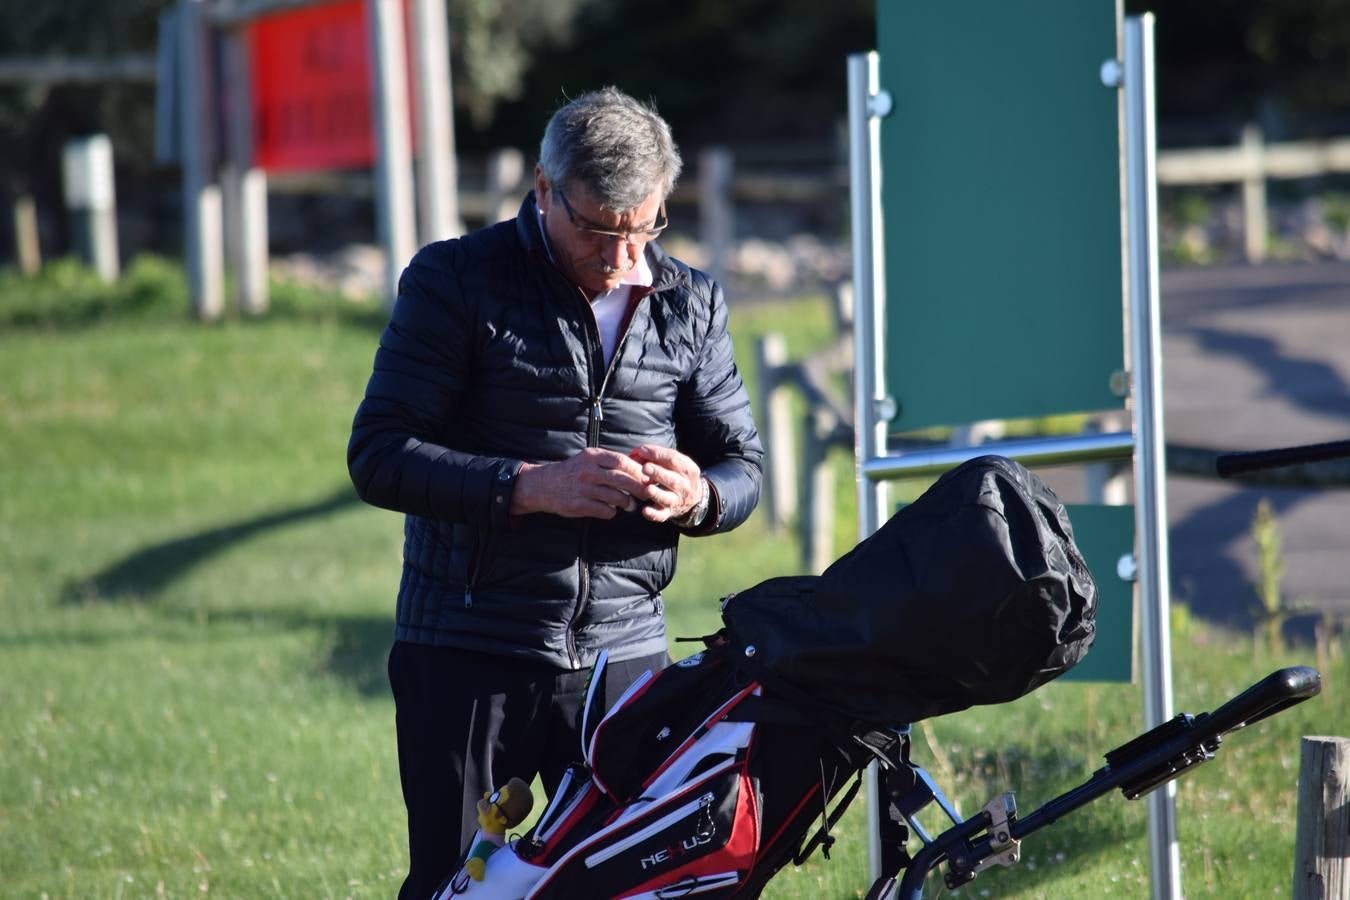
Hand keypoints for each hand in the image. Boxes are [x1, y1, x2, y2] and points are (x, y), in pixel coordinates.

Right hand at [511, 448, 648, 518]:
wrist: (543, 485)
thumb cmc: (573, 471)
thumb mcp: (588, 459)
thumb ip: (609, 461)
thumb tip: (638, 466)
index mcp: (592, 456)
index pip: (621, 461)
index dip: (637, 470)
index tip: (647, 477)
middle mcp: (588, 471)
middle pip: (622, 480)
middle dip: (638, 488)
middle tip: (646, 494)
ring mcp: (583, 489)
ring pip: (616, 497)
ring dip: (627, 503)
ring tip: (630, 505)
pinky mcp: (579, 505)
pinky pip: (604, 511)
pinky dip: (612, 512)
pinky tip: (612, 510)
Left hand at [628, 444, 702, 523]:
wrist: (694, 498)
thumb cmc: (679, 475)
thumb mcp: (678, 464)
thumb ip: (660, 456)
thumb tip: (639, 452)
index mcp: (688, 470)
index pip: (674, 460)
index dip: (658, 454)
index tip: (642, 450)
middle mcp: (685, 486)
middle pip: (672, 480)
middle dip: (658, 474)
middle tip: (645, 468)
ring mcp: (677, 501)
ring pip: (667, 499)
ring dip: (657, 494)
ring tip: (647, 489)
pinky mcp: (669, 513)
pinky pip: (662, 515)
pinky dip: (653, 514)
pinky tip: (645, 510)